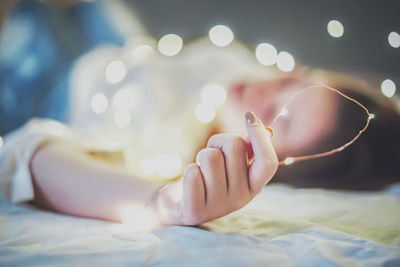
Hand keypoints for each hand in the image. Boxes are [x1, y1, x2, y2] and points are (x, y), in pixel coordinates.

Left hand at [154, 112, 277, 224]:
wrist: (180, 205)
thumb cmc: (208, 176)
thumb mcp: (230, 162)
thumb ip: (246, 148)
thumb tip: (262, 127)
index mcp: (254, 187)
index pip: (268, 163)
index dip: (260, 137)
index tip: (249, 116)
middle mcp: (240, 199)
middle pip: (235, 146)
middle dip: (219, 141)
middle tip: (210, 155)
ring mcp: (219, 207)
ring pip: (210, 156)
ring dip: (201, 156)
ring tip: (200, 169)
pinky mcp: (196, 211)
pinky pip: (192, 172)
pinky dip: (189, 170)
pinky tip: (190, 183)